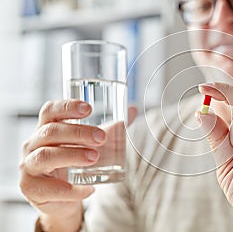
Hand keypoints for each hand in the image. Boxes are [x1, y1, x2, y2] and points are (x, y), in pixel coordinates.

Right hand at [19, 100, 136, 231]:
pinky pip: (48, 188)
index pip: (50, 111)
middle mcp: (33, 144)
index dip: (67, 107)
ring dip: (71, 155)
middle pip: (51, 131)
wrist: (64, 198)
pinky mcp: (31, 188)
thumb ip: (111, 128)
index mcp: (47, 128)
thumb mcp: (92, 144)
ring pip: (45, 156)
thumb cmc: (76, 163)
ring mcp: (29, 166)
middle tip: (102, 137)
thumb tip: (132, 109)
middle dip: (78, 133)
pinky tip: (89, 188)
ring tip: (94, 158)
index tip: (89, 108)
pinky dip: (70, 189)